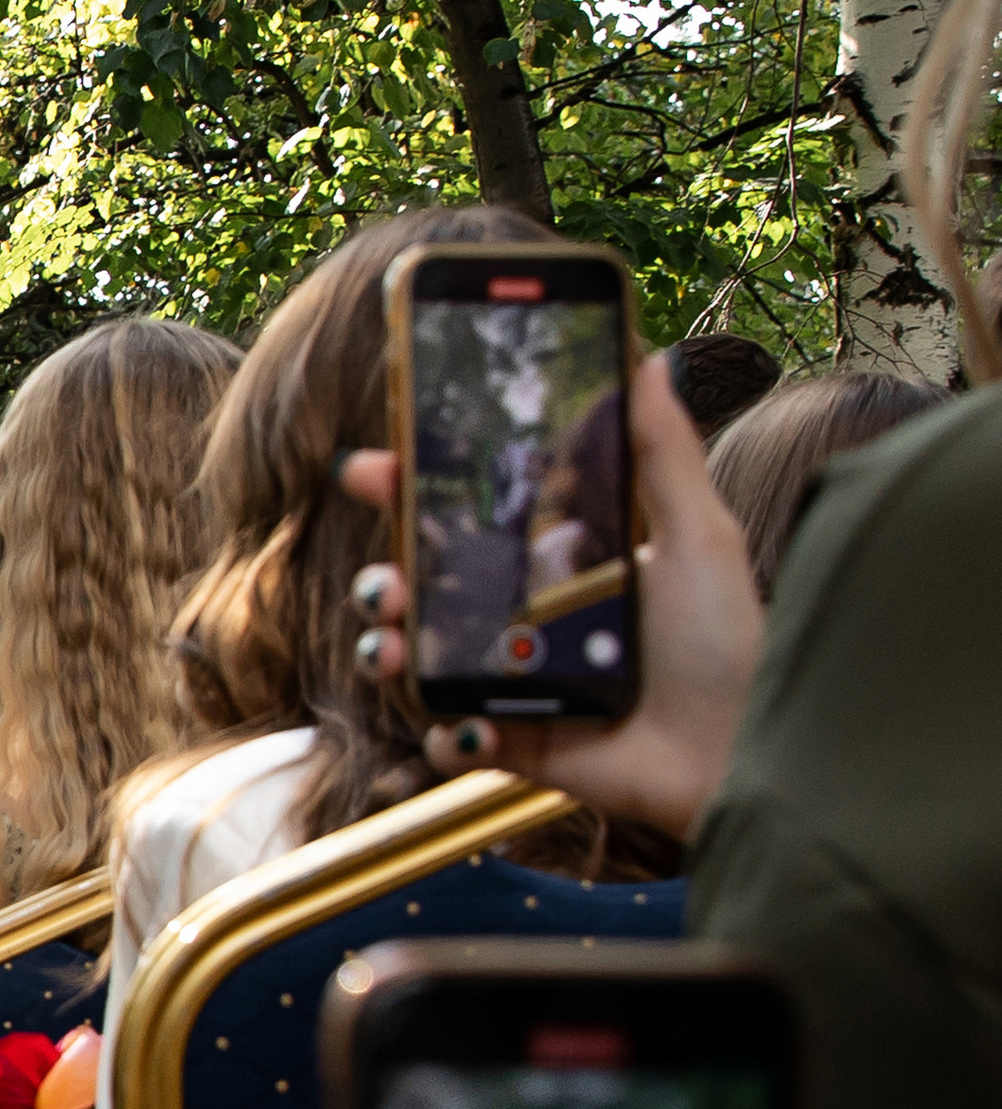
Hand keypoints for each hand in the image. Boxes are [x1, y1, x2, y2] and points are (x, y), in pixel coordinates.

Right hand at [341, 354, 765, 841]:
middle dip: (382, 577)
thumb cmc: (728, 642)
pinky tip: (468, 723)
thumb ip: (663, 448)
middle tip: (383, 579)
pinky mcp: (514, 742)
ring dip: (388, 648)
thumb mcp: (700, 532)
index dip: (412, 490)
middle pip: (424, 586)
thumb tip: (653, 357)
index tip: (373, 467)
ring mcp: (514, 681)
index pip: (471, 516)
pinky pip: (451, 735)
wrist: (736, 752)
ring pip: (419, 658)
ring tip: (395, 645)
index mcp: (560, 559)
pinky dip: (445, 731)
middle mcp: (526, 617)